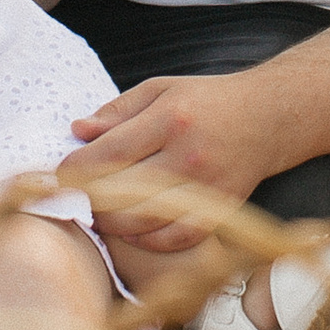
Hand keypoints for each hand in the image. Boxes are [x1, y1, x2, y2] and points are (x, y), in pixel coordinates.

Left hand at [59, 70, 270, 254]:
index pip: (108, 153)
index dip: (76, 168)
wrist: (268, 117)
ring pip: (145, 221)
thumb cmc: (207, 101)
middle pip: (122, 193)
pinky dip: (148, 240)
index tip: (60, 173)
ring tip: (100, 213)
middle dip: (90, 199)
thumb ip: (117, 111)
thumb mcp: (160, 90)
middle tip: (76, 197)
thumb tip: (77, 131)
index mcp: (169, 120)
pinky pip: (175, 238)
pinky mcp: (220, 210)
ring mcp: (206, 188)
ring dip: (113, 223)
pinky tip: (133, 229)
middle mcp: (187, 156)